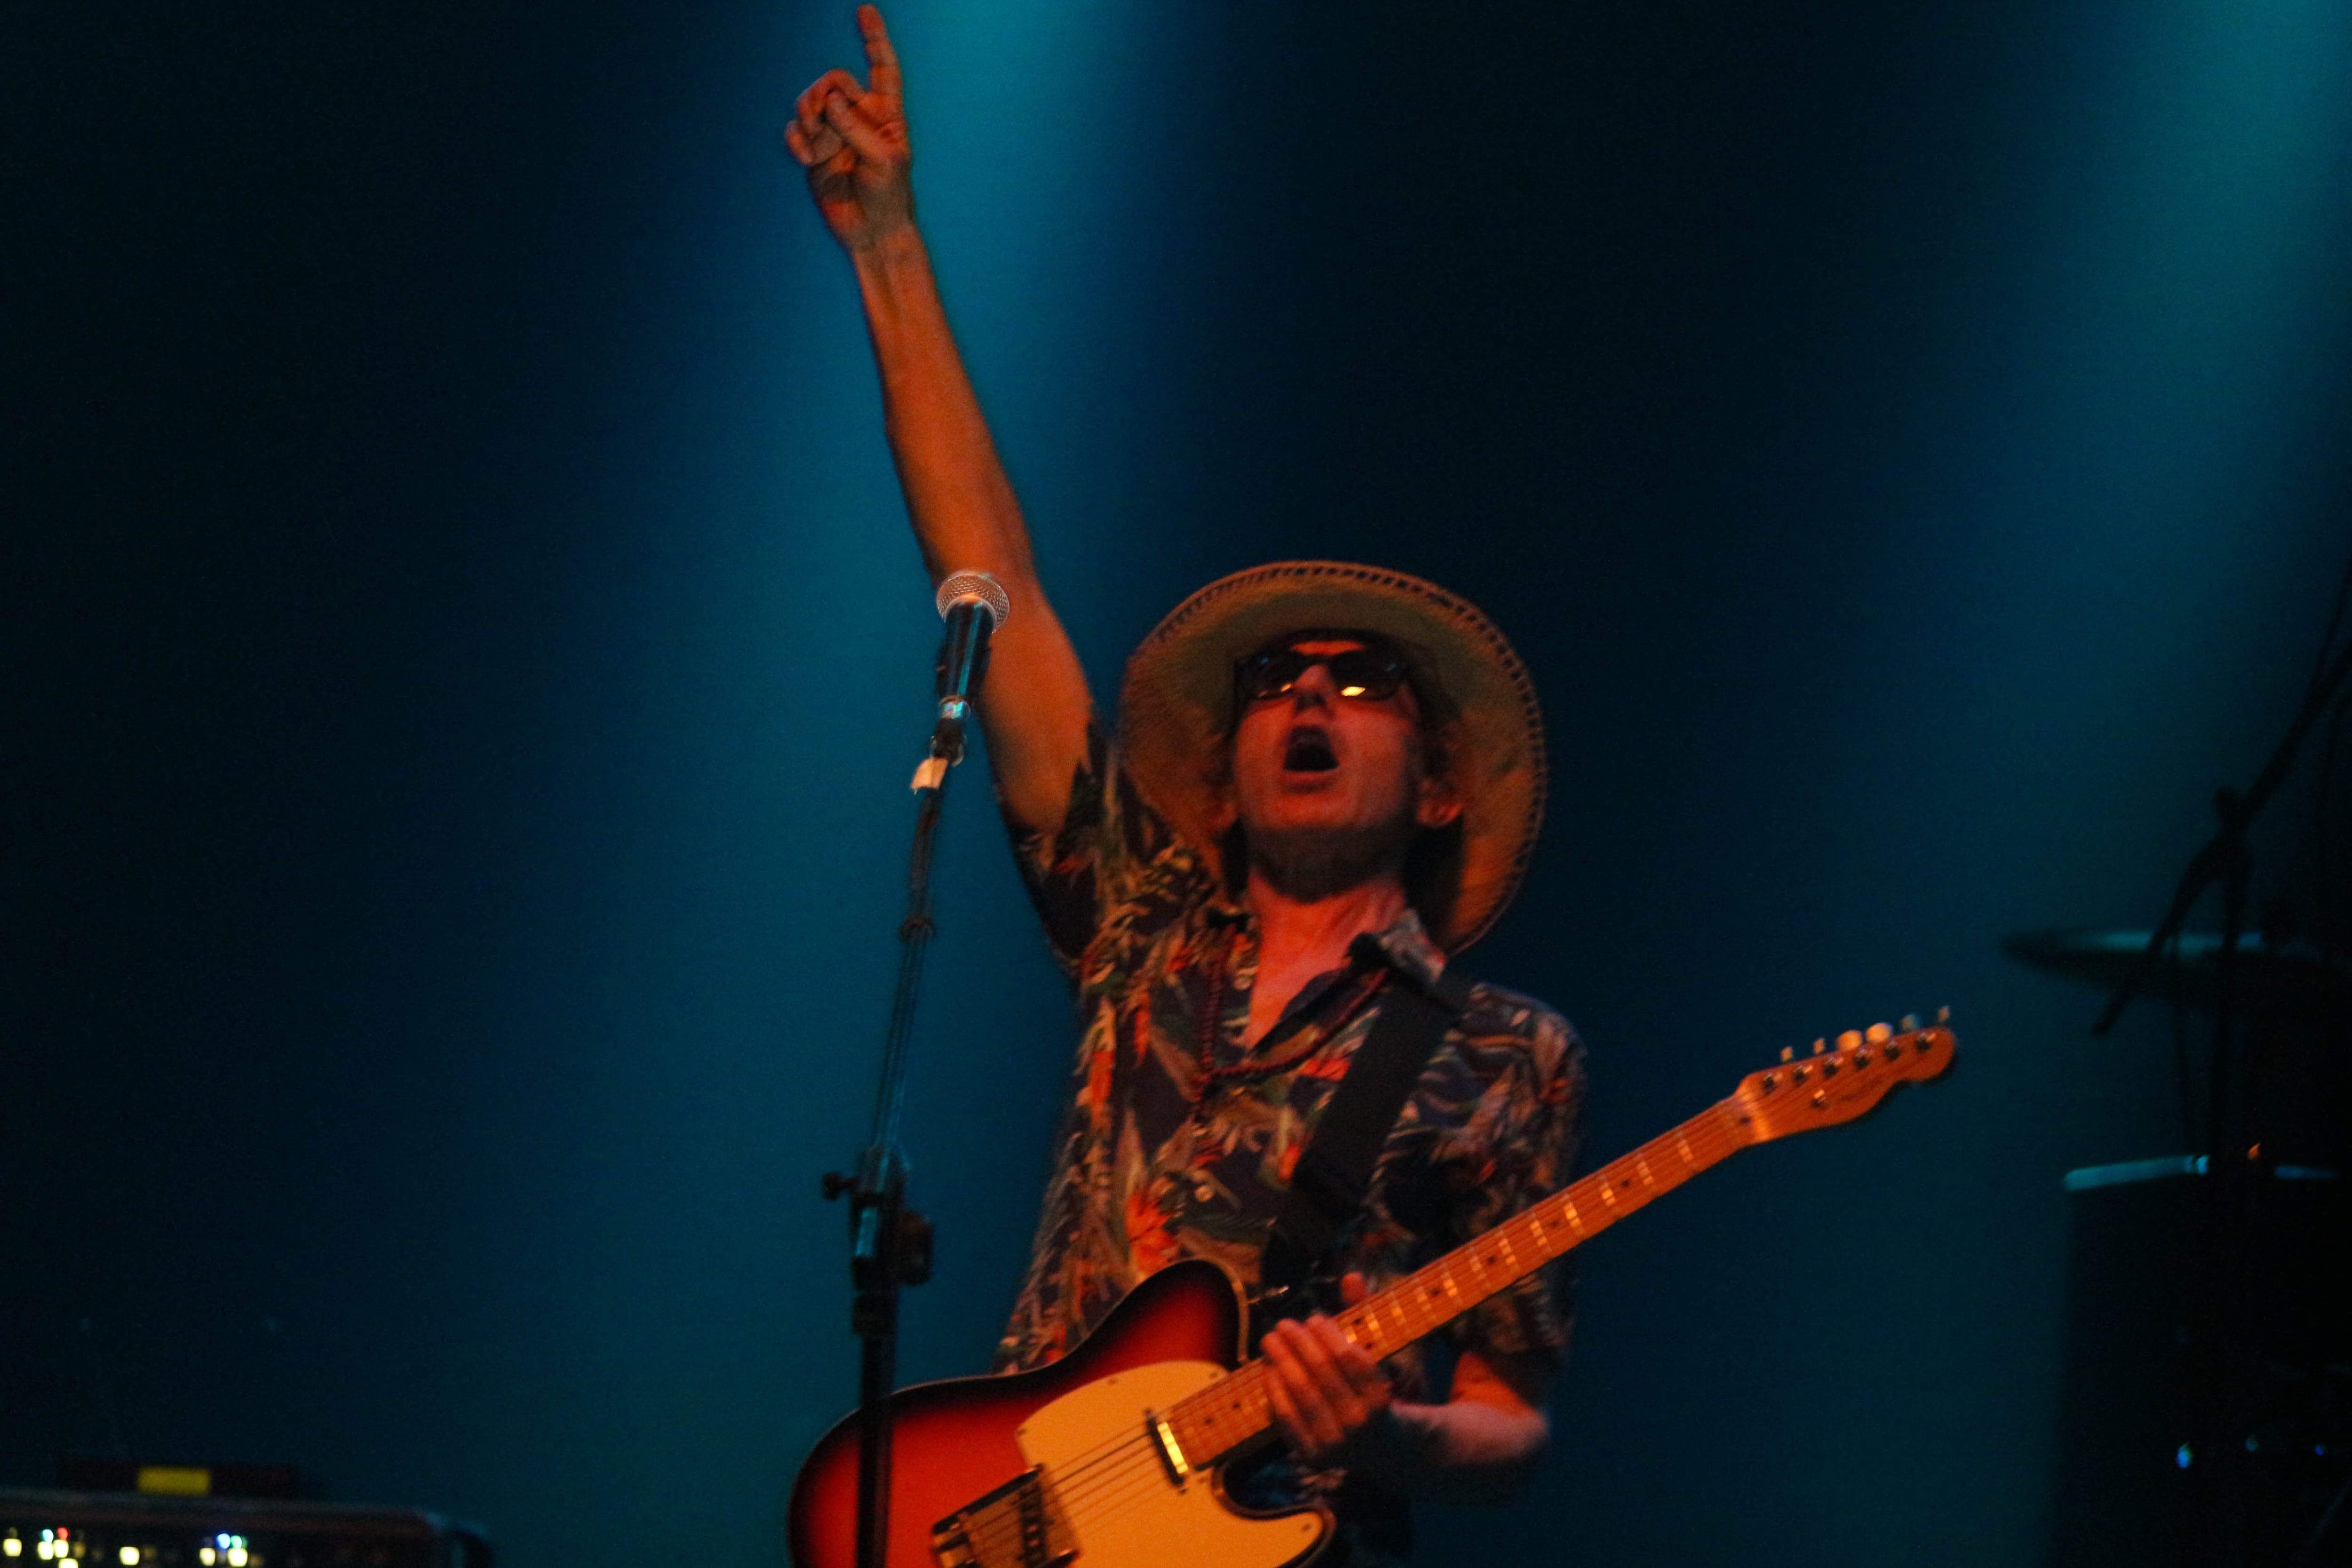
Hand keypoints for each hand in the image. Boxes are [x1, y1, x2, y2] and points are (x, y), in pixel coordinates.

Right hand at [784, 5, 912, 251]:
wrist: (871, 229)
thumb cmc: (889, 195)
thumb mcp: (885, 159)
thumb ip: (857, 127)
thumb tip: (830, 100)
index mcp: (886, 112)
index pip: (882, 67)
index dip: (874, 39)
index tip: (865, 10)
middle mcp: (858, 116)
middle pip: (834, 80)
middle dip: (825, 95)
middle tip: (825, 120)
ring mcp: (834, 131)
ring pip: (810, 101)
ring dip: (809, 118)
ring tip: (818, 146)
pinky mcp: (813, 148)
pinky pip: (796, 129)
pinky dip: (797, 140)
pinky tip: (806, 159)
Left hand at [1260, 1273, 1400, 1467]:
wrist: (1380, 1448)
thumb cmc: (1373, 1390)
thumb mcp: (1377, 1355)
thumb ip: (1363, 1315)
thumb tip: (1350, 1276)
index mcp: (1380, 1397)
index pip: (1350, 1356)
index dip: (1328, 1333)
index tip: (1314, 1317)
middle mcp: (1359, 1422)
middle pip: (1321, 1371)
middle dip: (1298, 1342)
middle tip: (1284, 1323)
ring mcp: (1335, 1442)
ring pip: (1301, 1392)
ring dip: (1281, 1360)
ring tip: (1270, 1338)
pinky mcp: (1312, 1454)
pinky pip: (1286, 1416)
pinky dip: (1274, 1390)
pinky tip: (1268, 1369)